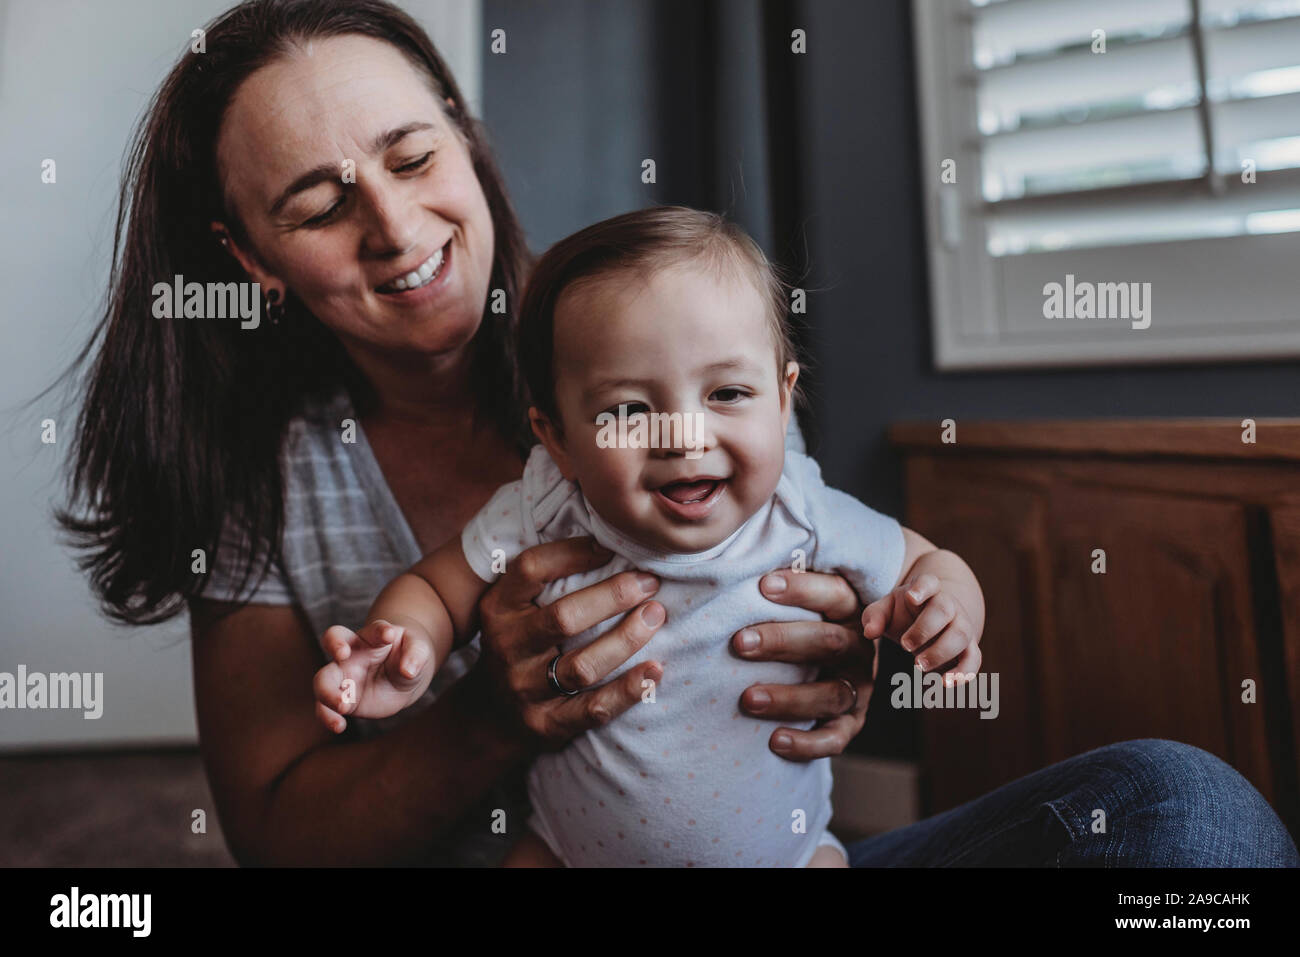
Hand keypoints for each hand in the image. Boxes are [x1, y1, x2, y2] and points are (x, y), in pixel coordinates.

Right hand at [313, 619, 433, 732]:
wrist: (404, 677)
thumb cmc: (409, 656)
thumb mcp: (419, 651)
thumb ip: (415, 655)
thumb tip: (408, 670)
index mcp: (373, 636)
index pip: (373, 629)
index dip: (380, 630)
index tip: (389, 635)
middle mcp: (352, 652)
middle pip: (332, 640)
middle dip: (335, 644)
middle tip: (343, 654)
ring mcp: (343, 676)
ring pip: (323, 679)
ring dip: (328, 692)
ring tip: (343, 706)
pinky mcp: (343, 699)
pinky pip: (326, 708)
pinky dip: (328, 717)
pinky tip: (339, 726)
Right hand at [475, 536, 666, 750]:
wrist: (491, 714)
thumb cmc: (519, 644)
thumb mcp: (512, 607)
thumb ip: (543, 577)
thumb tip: (606, 533)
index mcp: (498, 609)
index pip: (531, 569)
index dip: (573, 552)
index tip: (610, 546)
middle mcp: (507, 648)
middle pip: (564, 618)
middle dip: (613, 596)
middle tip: (650, 582)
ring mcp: (526, 689)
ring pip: (582, 665)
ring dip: (626, 640)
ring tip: (657, 615)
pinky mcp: (547, 724)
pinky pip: (593, 709)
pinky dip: (628, 689)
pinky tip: (655, 670)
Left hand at [731, 569, 875, 761]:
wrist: (833, 666)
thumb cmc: (797, 621)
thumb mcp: (796, 600)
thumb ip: (773, 585)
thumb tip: (716, 560)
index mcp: (850, 611)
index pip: (835, 594)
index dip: (803, 589)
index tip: (763, 585)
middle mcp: (858, 649)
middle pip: (829, 642)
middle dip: (782, 641)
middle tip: (739, 643)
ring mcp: (857, 687)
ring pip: (830, 694)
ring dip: (789, 697)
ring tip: (748, 698)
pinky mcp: (851, 722)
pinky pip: (835, 738)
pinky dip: (807, 742)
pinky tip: (774, 741)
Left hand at [861, 572, 981, 681]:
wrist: (932, 622)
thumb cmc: (904, 613)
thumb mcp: (886, 610)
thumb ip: (874, 617)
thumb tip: (869, 632)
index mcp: (927, 590)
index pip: (929, 582)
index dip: (922, 588)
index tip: (911, 597)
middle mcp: (949, 605)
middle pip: (945, 610)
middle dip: (925, 629)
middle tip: (905, 646)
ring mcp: (962, 625)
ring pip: (962, 634)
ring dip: (941, 652)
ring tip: (918, 666)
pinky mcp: (969, 647)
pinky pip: (974, 658)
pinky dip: (963, 672)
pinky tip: (945, 684)